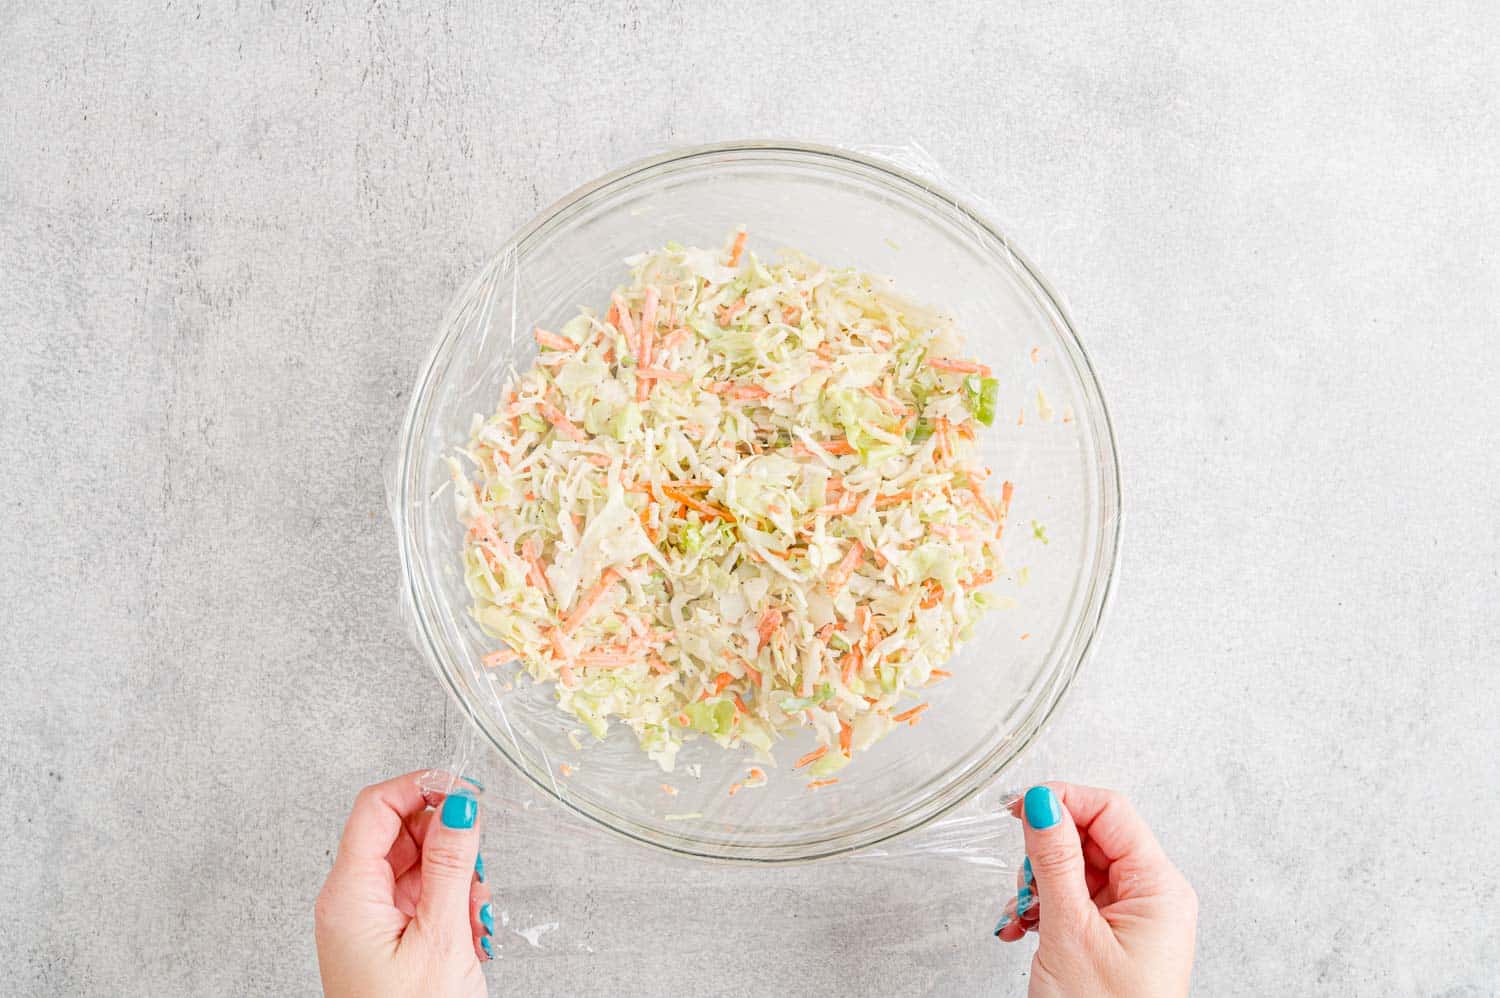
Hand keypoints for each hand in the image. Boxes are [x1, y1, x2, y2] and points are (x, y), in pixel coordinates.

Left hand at [315, 772, 491, 997]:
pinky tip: (468, 931)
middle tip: (477, 867)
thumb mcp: (441, 936)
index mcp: (347, 895)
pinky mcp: (384, 939)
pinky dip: (450, 903)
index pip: (375, 807)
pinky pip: (419, 896)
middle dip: (447, 840)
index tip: (466, 789)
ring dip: (455, 876)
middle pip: (398, 832)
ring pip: (414, 864)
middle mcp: (349, 902)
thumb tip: (459, 804)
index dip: (422, 788)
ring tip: (474, 912)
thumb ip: (451, 864)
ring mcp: (366, 921)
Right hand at [995, 783, 1196, 997]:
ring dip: (1037, 885)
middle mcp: (1152, 897)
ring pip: (1076, 869)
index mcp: (1159, 888)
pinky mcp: (1112, 938)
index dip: (1062, 800)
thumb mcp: (1069, 931)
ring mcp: (1133, 918)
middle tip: (1021, 882)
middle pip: (1091, 838)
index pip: (1110, 811)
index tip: (1017, 807)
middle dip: (1044, 854)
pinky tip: (1022, 928)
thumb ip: (1053, 861)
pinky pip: (1073, 900)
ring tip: (1021, 916)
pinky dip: (1043, 908)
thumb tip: (1042, 801)